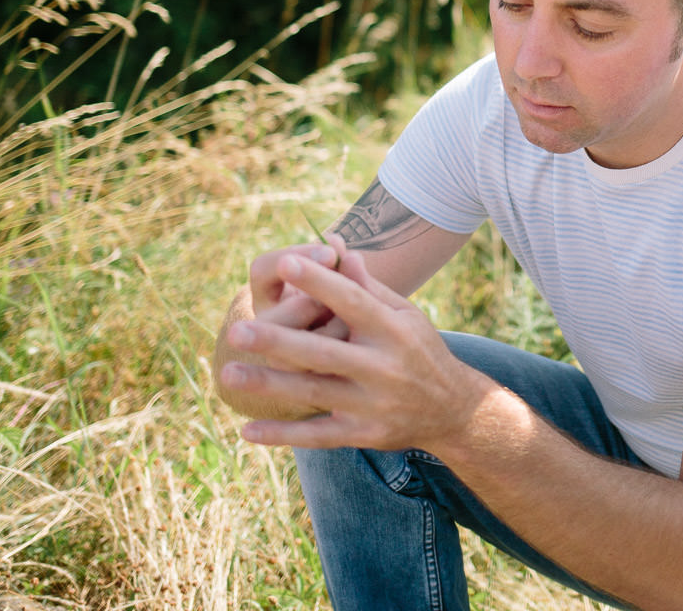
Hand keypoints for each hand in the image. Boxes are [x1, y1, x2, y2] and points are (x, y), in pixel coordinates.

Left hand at [222, 249, 494, 452]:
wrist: (454, 411)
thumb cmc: (420, 350)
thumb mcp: (404, 314)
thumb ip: (367, 286)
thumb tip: (335, 246)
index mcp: (392, 330)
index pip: (351, 302)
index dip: (319, 283)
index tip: (285, 262)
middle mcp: (382, 366)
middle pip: (322, 352)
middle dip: (278, 341)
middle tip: (237, 328)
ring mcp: (372, 403)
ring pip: (313, 392)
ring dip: (269, 384)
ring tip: (229, 372)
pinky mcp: (363, 434)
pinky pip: (317, 435)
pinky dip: (283, 433)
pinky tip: (247, 430)